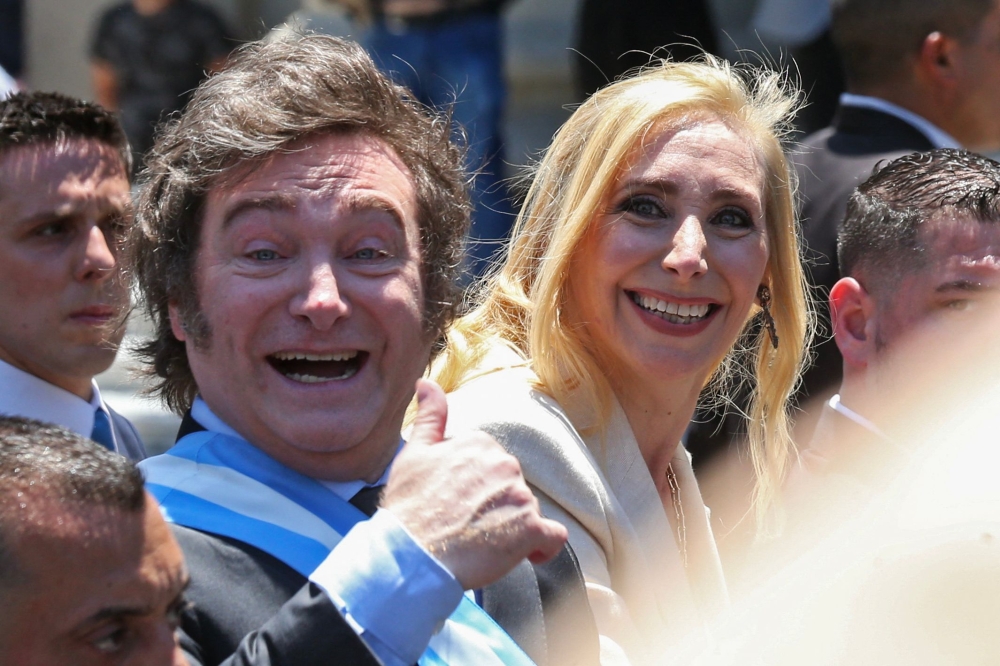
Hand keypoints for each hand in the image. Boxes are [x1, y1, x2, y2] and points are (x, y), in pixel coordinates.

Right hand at [382, 379, 567, 589]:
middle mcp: (505, 464)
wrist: (410, 556)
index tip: (457, 503)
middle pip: (512, 487)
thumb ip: (430, 416)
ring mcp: (520, 496)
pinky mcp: (530, 529)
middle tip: (466, 526)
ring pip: (527, 511)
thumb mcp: (413, 454)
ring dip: (511, 527)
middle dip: (495, 506)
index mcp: (480, 443)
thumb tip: (427, 383)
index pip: (492, 465)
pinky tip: (525, 553)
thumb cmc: (408, 509)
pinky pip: (553, 536)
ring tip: (481, 544)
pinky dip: (543, 546)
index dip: (476, 487)